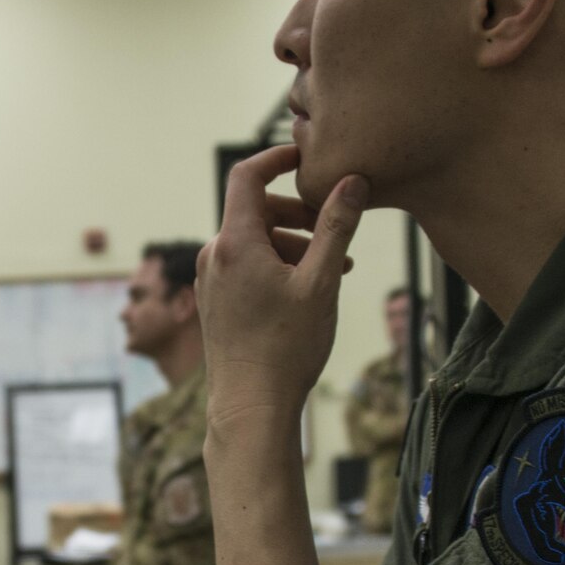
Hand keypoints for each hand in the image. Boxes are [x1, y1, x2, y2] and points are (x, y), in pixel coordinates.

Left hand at [198, 146, 366, 432]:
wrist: (250, 407)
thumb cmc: (286, 348)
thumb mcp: (322, 282)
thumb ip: (337, 227)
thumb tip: (353, 182)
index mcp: (235, 243)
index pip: (247, 175)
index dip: (277, 157)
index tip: (306, 157)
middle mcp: (214, 256)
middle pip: (255, 210)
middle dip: (297, 213)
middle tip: (333, 230)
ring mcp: (211, 281)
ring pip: (253, 242)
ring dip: (291, 244)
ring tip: (330, 270)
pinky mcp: (214, 303)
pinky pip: (244, 267)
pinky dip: (275, 266)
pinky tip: (304, 291)